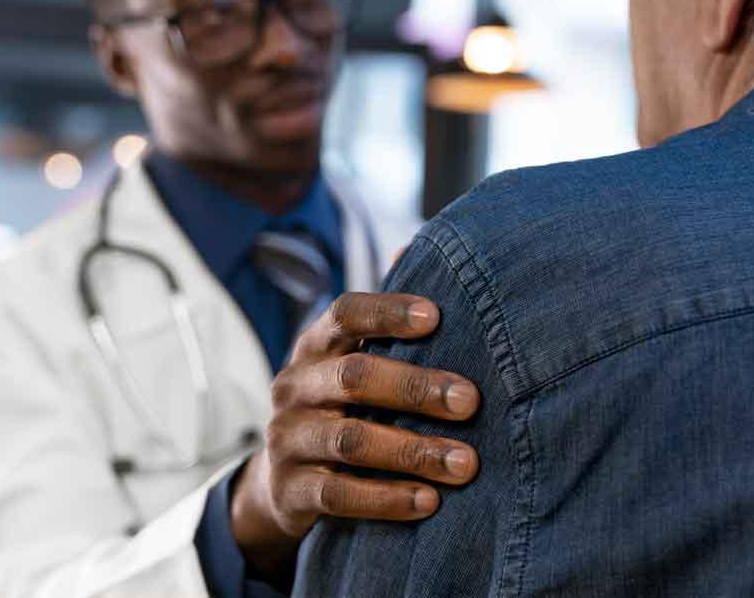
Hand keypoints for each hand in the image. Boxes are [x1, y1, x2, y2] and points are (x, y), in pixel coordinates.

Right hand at [229, 293, 480, 577]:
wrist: (284, 483)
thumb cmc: (344, 410)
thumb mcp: (354, 367)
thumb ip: (389, 330)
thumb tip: (414, 253)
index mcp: (315, 347)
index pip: (345, 314)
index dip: (387, 312)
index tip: (435, 317)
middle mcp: (295, 386)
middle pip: (354, 377)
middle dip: (416, 388)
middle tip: (470, 402)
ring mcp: (287, 439)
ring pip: (351, 440)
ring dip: (413, 451)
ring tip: (464, 463)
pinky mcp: (288, 490)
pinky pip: (339, 494)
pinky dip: (387, 499)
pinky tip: (429, 501)